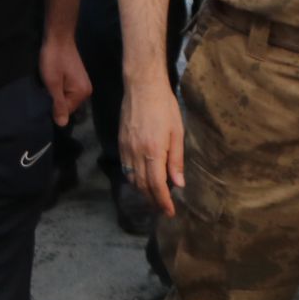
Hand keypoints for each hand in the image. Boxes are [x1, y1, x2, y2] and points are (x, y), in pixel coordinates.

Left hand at [39, 34, 92, 126]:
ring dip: (55, 94)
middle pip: (67, 105)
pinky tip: (50, 81)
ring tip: (45, 86)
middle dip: (55, 100)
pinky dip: (58, 88)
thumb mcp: (53, 83)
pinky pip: (66, 90)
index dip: (53, 107)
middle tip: (42, 91)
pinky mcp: (77, 77)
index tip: (42, 100)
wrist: (58, 37)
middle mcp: (86, 90)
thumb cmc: (54, 59)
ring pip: (66, 97)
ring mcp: (82, 83)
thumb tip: (62, 125)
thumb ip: (58, 104)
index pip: (66, 111)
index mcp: (82, 93)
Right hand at [119, 75, 185, 216]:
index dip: (163, 202)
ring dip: (142, 192)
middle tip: (163, 209)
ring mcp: (126, 148)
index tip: (169, 213)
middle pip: (143, 185)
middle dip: (153, 200)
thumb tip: (178, 184)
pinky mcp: (120, 142)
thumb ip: (176, 160)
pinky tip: (141, 180)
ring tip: (153, 198)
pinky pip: (125, 167)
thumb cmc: (165, 107)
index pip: (157, 185)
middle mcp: (137, 153)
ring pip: (132, 178)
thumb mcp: (177, 133)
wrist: (142, 86)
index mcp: (154, 152)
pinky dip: (133, 179)